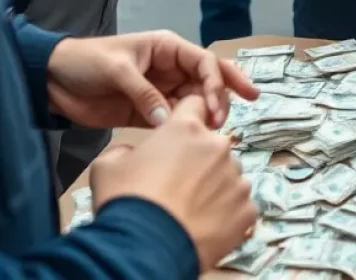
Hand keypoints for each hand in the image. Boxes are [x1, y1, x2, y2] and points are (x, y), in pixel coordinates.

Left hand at [46, 30, 257, 128]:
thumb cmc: (85, 62)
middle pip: (207, 77)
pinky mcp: (147, 112)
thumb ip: (144, 94)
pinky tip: (195, 139)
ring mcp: (160, 90)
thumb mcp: (116, 70)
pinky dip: (186, 128)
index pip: (202, 60)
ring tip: (217, 131)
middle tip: (248, 104)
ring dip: (208, 113)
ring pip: (195, 100)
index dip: (215, 80)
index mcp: (166, 47)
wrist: (52, 81)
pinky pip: (174, 119)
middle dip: (229, 88)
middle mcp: (169, 67)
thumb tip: (168, 120)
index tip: (217, 105)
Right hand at [90, 96, 255, 272]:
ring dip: (214, 187)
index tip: (178, 139)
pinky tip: (205, 226)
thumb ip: (126, 149)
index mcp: (187, 128)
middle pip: (213, 145)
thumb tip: (133, 153)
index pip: (194, 105)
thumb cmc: (126, 202)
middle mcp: (218, 145)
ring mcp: (236, 177)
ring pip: (228, 175)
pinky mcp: (247, 208)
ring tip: (190, 210)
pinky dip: (226, 214)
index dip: (185, 119)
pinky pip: (239, 205)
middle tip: (178, 187)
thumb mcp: (108, 165)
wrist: (144, 250)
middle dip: (199, 160)